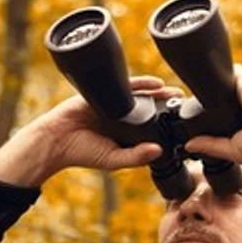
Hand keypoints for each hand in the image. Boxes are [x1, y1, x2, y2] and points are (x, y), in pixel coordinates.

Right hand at [32, 75, 184, 170]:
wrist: (55, 139)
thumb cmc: (83, 152)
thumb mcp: (113, 159)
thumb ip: (135, 157)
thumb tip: (159, 151)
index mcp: (127, 134)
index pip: (152, 127)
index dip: (168, 124)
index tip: (185, 124)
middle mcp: (123, 117)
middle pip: (150, 108)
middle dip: (167, 105)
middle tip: (185, 103)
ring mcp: (115, 104)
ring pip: (141, 96)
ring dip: (159, 92)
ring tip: (175, 91)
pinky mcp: (105, 92)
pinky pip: (126, 85)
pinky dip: (142, 84)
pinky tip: (156, 83)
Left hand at [182, 64, 241, 164]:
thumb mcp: (232, 149)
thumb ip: (211, 145)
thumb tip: (190, 145)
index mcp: (241, 115)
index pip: (223, 106)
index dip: (210, 106)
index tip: (194, 107)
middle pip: (221, 91)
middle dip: (207, 92)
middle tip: (187, 94)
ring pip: (223, 79)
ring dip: (211, 80)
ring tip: (191, 80)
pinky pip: (228, 70)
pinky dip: (217, 69)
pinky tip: (203, 70)